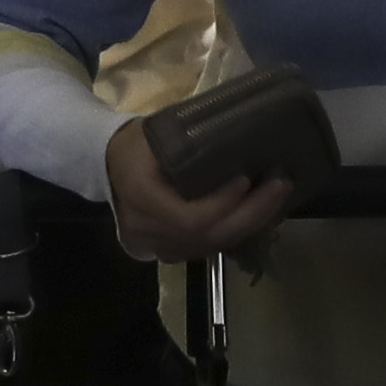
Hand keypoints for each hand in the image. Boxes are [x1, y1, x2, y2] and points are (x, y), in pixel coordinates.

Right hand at [106, 112, 296, 266]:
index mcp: (142, 199)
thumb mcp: (155, 134)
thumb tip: (242, 135)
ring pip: (212, 246)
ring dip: (250, 223)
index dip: (223, 205)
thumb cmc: (135, 144)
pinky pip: (208, 248)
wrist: (105, 165)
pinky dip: (236, 231)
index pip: (190, 218)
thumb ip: (190, 142)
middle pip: (208, 237)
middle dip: (251, 214)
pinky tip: (259, 213)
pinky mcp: (169, 251)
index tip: (246, 179)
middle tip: (281, 186)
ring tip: (277, 197)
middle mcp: (148, 232)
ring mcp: (157, 247)